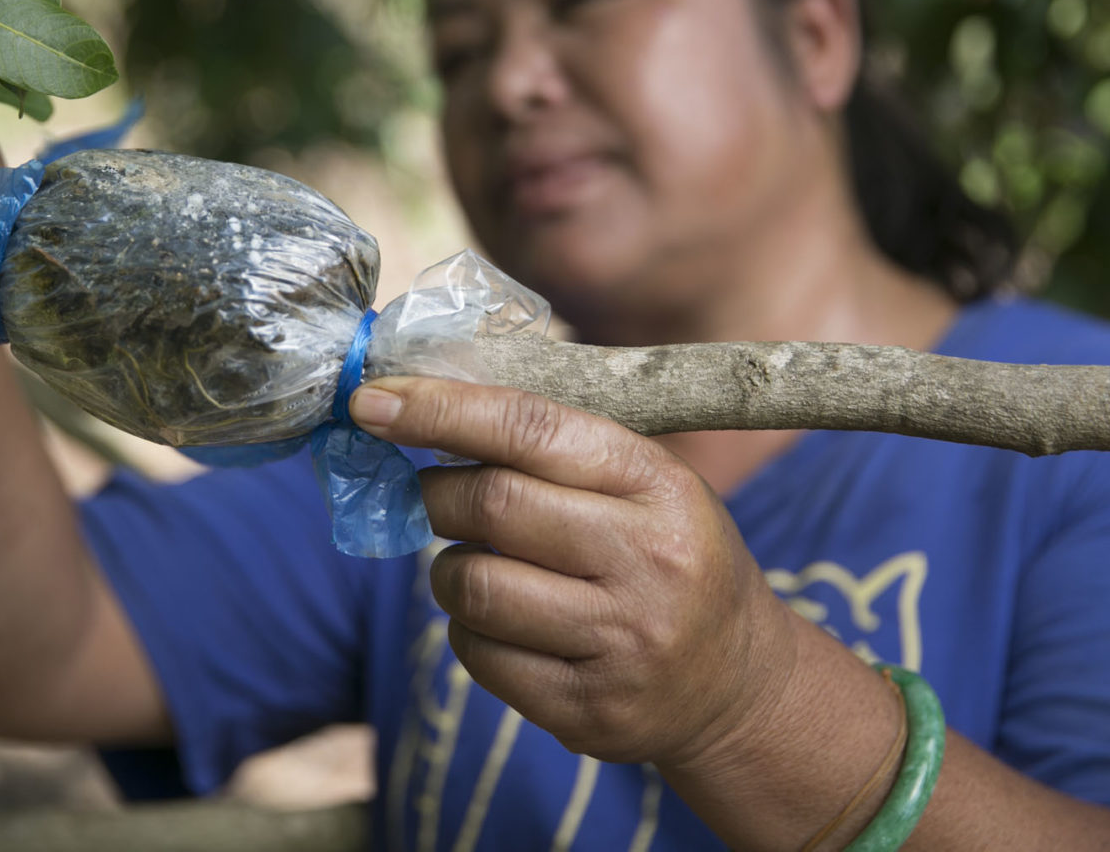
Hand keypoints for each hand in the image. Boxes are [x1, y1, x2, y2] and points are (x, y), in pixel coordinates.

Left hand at [350, 377, 797, 768]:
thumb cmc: (666, 555)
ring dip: (448, 567)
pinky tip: (502, 621)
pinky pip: (479, 656)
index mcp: (659, 483)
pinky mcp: (589, 710)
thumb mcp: (644, 482)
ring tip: (477, 564)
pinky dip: (467, 629)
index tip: (372, 400)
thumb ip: (550, 446)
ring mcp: (622, 642)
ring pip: (474, 586)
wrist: (737, 684)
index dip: (440, 408)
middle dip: (436, 493)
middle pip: (491, 505)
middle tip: (432, 494)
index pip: (529, 428)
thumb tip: (419, 407)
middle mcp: (648, 560)